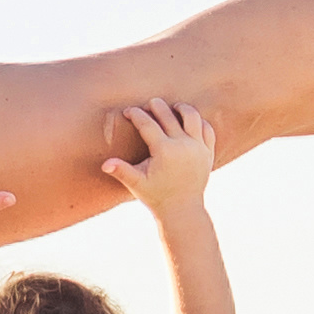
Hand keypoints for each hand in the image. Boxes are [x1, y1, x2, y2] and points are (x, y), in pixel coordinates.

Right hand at [98, 96, 220, 209]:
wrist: (182, 209)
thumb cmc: (156, 196)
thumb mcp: (136, 184)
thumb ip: (121, 171)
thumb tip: (104, 164)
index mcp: (164, 150)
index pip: (147, 123)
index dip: (135, 114)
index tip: (128, 111)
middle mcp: (183, 145)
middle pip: (168, 114)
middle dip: (155, 106)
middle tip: (148, 104)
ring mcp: (198, 147)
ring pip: (192, 116)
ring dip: (181, 108)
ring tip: (173, 107)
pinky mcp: (208, 152)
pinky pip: (207, 128)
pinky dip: (199, 121)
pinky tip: (189, 122)